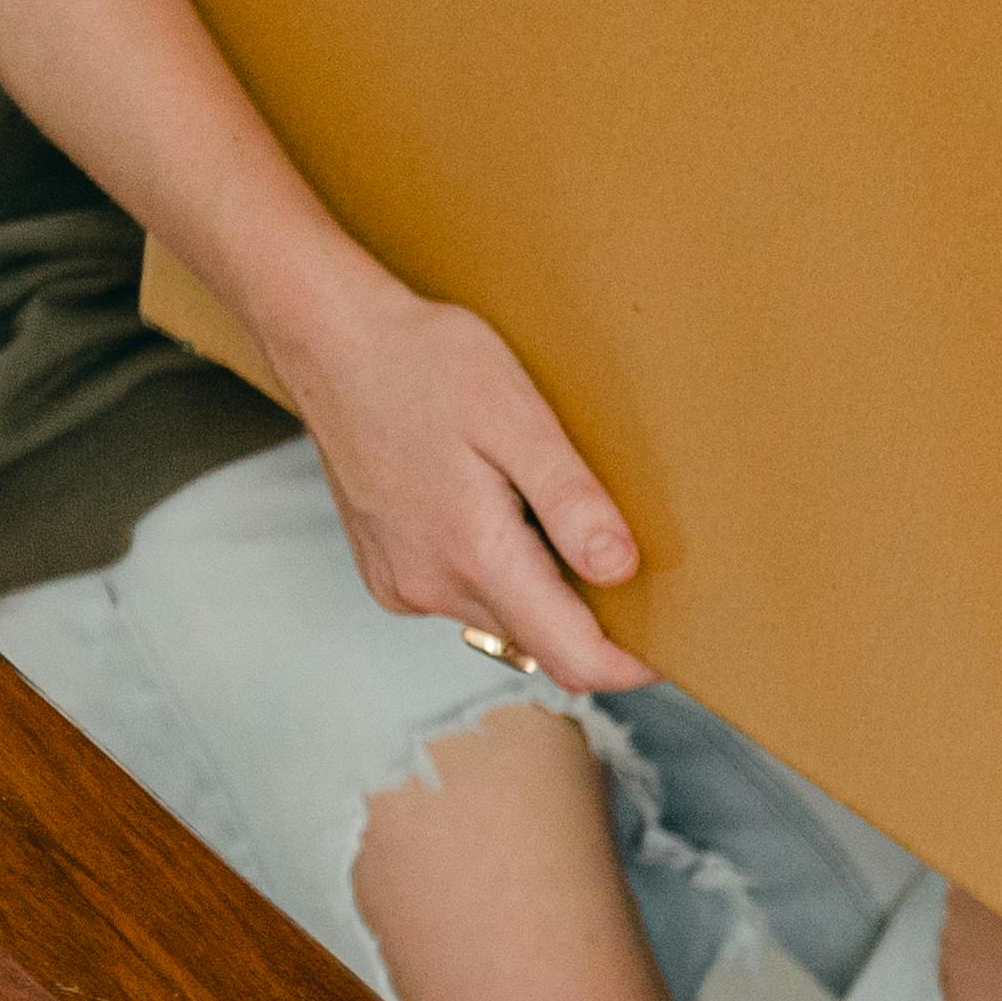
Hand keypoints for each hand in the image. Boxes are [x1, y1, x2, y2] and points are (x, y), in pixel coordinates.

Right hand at [261, 269, 656, 690]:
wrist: (330, 336)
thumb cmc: (424, 361)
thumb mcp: (516, 416)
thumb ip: (570, 500)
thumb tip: (620, 570)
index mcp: (474, 555)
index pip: (572, 658)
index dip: (629, 665)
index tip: (671, 649)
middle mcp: (431, 586)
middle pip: (541, 640)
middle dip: (588, 615)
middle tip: (614, 548)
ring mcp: (402, 583)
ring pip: (503, 619)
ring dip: (540, 588)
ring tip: (543, 513)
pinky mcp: (386, 570)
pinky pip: (463, 596)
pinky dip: (496, 571)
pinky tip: (492, 509)